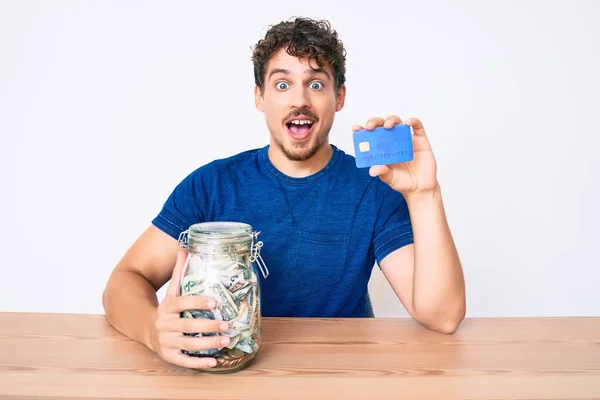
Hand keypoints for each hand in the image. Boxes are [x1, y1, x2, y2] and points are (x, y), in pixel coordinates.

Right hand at [151, 249, 230, 368]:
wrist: (147, 328)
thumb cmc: (168, 308)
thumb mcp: (172, 291)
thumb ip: (179, 272)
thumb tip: (185, 248)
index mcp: (167, 307)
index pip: (182, 303)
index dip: (198, 302)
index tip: (215, 301)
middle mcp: (165, 324)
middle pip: (188, 326)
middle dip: (209, 325)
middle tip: (227, 324)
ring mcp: (166, 342)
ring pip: (188, 344)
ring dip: (208, 344)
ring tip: (227, 340)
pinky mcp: (168, 356)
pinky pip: (184, 361)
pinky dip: (199, 363)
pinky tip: (214, 362)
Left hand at [353, 115, 438, 196]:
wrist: (420, 188)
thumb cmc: (403, 182)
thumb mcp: (389, 178)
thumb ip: (382, 172)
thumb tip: (372, 170)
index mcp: (381, 149)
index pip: (369, 136)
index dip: (361, 130)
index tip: (356, 128)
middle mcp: (392, 141)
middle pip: (382, 125)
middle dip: (374, 122)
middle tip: (370, 127)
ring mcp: (406, 139)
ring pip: (397, 122)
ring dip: (391, 120)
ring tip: (387, 126)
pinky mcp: (420, 140)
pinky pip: (417, 126)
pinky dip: (413, 121)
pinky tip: (408, 123)